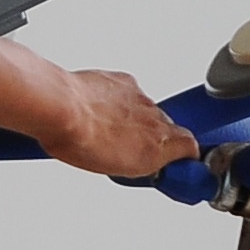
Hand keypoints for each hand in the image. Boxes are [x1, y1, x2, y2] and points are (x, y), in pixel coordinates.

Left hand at [38, 70, 199, 179]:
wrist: (60, 108)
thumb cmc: (80, 141)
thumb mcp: (118, 169)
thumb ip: (144, 162)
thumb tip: (154, 162)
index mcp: (158, 145)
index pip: (189, 146)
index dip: (183, 154)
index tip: (176, 161)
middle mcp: (154, 118)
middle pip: (166, 127)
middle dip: (151, 137)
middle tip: (128, 148)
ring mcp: (139, 97)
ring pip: (146, 110)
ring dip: (132, 119)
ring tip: (107, 129)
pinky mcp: (124, 80)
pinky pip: (128, 92)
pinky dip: (118, 101)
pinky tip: (101, 110)